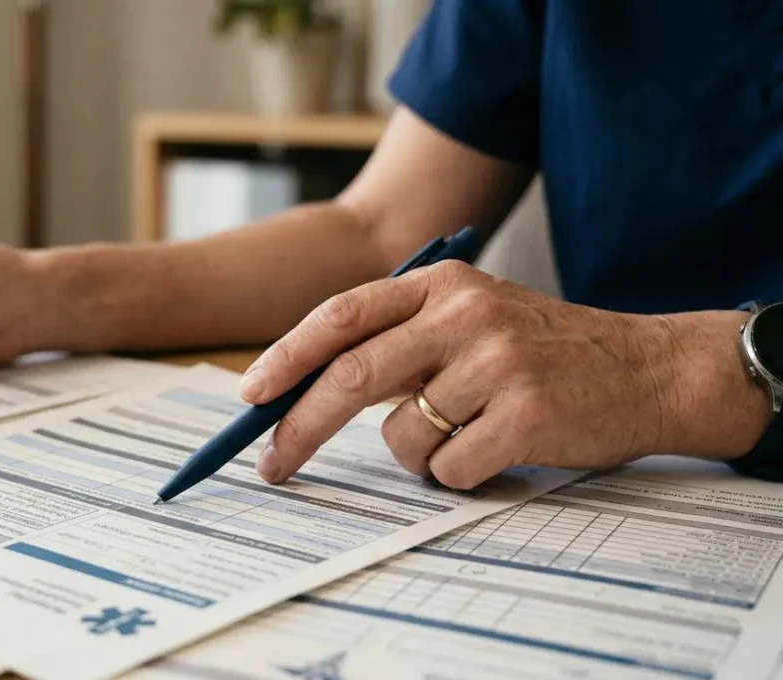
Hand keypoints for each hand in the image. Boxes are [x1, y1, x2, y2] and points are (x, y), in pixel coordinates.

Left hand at [239, 261, 768, 488]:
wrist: (649, 369)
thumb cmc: (544, 351)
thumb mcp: (471, 317)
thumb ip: (399, 339)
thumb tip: (303, 387)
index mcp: (442, 282)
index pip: (341, 315)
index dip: (287, 357)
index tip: (251, 395)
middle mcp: (465, 313)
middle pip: (350, 376)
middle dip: (299, 426)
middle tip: (272, 464)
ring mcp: (496, 362)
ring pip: (401, 436)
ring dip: (416, 456)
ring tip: (468, 434)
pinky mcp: (525, 414)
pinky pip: (448, 469)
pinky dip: (457, 475)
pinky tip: (499, 449)